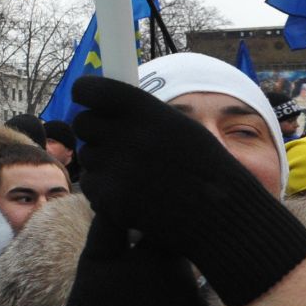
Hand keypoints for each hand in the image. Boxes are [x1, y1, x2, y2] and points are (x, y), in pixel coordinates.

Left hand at [72, 75, 305, 305]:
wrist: (223, 215)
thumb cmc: (205, 168)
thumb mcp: (181, 128)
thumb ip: (142, 115)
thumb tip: (104, 105)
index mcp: (147, 112)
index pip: (93, 90)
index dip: (85, 92)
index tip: (84, 97)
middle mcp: (129, 136)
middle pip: (83, 123)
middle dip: (93, 131)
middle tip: (112, 142)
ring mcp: (117, 169)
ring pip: (87, 156)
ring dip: (102, 163)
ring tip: (133, 174)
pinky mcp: (111, 199)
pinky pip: (91, 186)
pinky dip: (104, 191)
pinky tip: (131, 195)